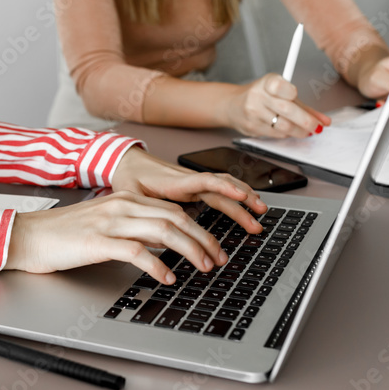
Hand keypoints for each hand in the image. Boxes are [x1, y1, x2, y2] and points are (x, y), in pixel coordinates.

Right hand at [4, 191, 228, 285]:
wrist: (28, 236)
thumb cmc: (63, 235)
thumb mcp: (104, 223)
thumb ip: (132, 227)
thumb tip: (161, 244)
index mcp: (126, 199)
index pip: (173, 210)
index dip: (199, 228)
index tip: (213, 246)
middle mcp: (122, 206)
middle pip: (176, 219)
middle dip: (203, 239)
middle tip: (219, 258)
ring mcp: (111, 222)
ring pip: (164, 231)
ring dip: (190, 251)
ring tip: (204, 267)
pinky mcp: (98, 242)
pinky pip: (137, 252)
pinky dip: (158, 265)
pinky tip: (168, 277)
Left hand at [111, 148, 266, 233]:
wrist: (127, 162)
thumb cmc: (128, 177)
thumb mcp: (129, 194)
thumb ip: (142, 207)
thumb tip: (154, 226)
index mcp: (175, 181)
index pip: (205, 181)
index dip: (224, 188)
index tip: (242, 196)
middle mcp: (189, 180)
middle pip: (222, 189)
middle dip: (242, 204)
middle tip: (256, 222)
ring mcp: (193, 183)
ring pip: (225, 187)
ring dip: (244, 198)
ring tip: (261, 212)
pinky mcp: (194, 187)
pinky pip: (220, 189)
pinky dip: (236, 195)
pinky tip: (247, 204)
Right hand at [224, 73, 330, 137]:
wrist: (232, 105)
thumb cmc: (262, 96)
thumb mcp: (281, 92)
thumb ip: (304, 106)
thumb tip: (325, 121)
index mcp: (266, 82)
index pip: (280, 86)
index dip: (291, 93)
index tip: (298, 97)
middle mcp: (258, 96)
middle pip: (286, 110)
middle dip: (306, 121)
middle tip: (316, 127)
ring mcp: (253, 113)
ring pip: (282, 126)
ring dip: (298, 131)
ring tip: (306, 131)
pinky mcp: (251, 128)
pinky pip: (275, 134)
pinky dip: (286, 135)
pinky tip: (290, 131)